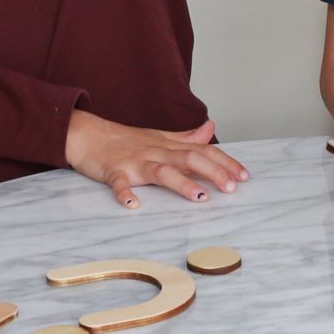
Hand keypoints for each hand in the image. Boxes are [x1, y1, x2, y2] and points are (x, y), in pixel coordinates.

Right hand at [65, 113, 247, 207]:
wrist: (88, 134)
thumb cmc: (126, 140)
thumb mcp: (159, 136)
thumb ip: (186, 137)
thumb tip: (211, 129)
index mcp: (169, 146)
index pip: (203, 152)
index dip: (225, 163)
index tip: (245, 176)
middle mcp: (156, 152)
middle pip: (190, 158)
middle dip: (213, 172)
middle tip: (232, 188)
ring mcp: (135, 162)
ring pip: (162, 171)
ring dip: (182, 183)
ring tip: (200, 197)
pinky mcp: (113, 172)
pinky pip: (119, 183)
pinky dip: (125, 193)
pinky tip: (133, 204)